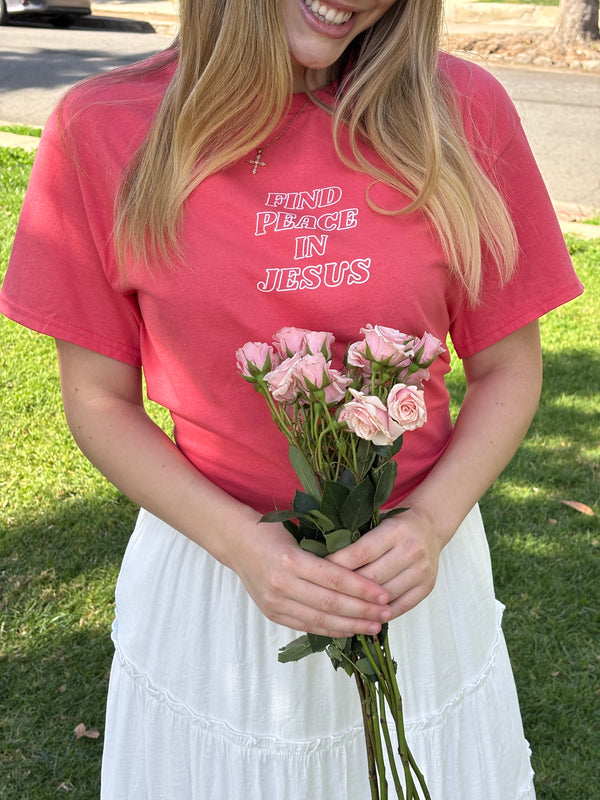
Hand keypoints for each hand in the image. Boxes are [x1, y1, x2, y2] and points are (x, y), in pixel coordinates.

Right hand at [229, 521, 391, 637]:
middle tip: (387, 613)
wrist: (236, 543)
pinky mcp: (272, 613)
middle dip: (362, 611)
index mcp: (291, 559)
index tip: (383, 595)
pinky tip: (349, 630)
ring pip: (320, 619)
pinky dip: (330, 630)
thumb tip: (365, 567)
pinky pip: (307, 626)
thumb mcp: (299, 533)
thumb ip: (326, 552)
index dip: (361, 589)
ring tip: (375, 627)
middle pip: (330, 603)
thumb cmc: (272, 532)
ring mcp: (274, 602)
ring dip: (350, 625)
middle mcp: (281, 584)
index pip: (334, 579)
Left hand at [327, 506, 441, 618]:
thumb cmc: (395, 525)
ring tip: (340, 611)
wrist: (429, 526)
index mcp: (394, 530)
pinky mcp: (427, 587)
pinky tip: (363, 617)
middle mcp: (411, 550)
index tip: (317, 574)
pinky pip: (400, 607)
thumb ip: (355, 537)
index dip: (337, 566)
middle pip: (372, 577)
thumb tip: (321, 558)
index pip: (361, 553)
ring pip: (385, 595)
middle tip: (323, 596)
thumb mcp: (376, 521)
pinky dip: (380, 614)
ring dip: (362, 606)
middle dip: (346, 589)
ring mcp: (421, 571)